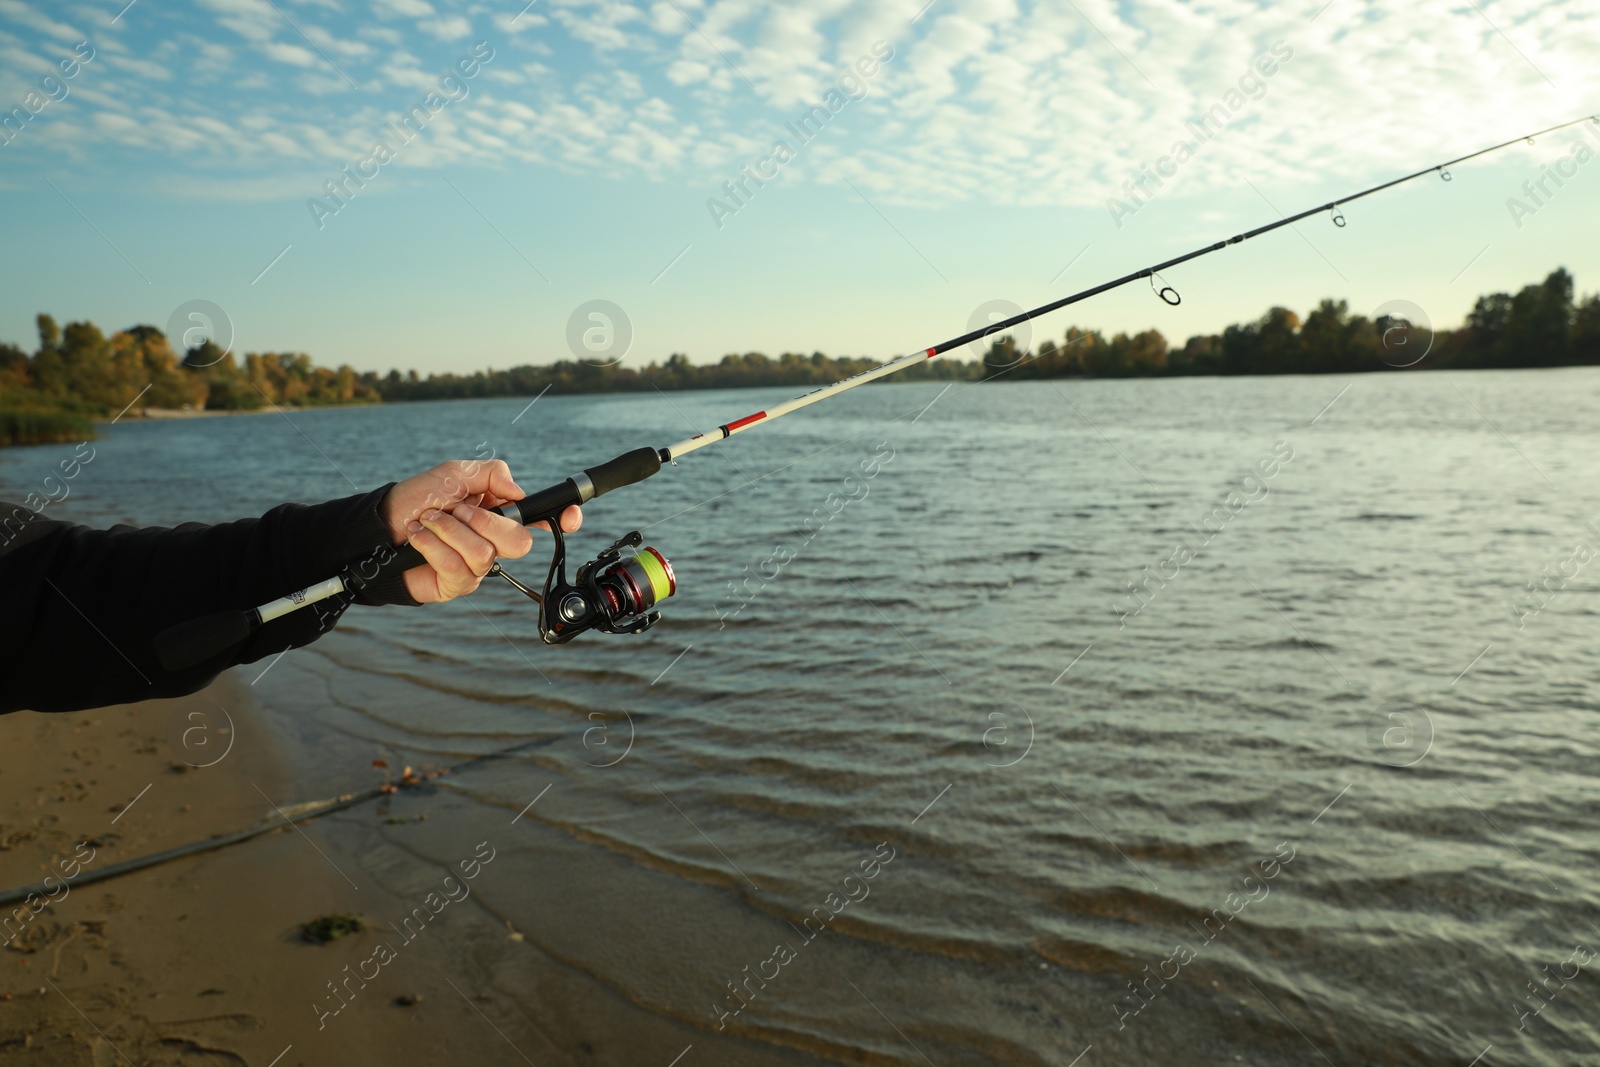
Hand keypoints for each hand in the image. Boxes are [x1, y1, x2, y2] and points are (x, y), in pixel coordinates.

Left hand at [380, 459, 582, 602]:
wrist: (378, 527)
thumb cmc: (415, 499)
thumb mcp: (453, 474)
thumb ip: (490, 474)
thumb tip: (517, 491)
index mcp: (499, 511)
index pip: (541, 517)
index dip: (562, 518)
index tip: (571, 516)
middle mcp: (493, 540)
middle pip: (519, 542)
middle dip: (485, 522)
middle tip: (457, 511)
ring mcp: (477, 566)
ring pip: (485, 554)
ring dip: (450, 531)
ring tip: (428, 521)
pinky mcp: (457, 585)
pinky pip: (459, 569)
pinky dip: (434, 547)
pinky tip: (419, 537)